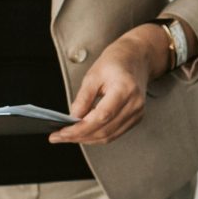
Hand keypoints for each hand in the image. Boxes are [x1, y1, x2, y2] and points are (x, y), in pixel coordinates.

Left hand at [49, 25, 167, 145]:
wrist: (136, 59)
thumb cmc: (115, 63)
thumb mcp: (93, 75)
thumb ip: (83, 98)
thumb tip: (73, 117)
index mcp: (125, 89)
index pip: (102, 116)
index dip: (81, 128)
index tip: (63, 132)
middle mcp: (135, 104)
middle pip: (105, 130)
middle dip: (79, 136)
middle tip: (60, 136)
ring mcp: (137, 113)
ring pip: (109, 136)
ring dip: (87, 139)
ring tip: (68, 137)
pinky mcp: (135, 119)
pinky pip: (114, 134)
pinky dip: (96, 136)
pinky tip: (83, 134)